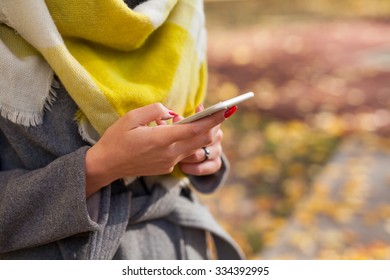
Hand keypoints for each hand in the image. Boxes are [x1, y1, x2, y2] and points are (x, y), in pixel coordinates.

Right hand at [84, 103, 226, 196]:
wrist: (106, 166)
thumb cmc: (116, 139)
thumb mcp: (131, 118)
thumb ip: (155, 111)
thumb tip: (172, 113)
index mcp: (161, 140)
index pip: (195, 129)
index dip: (213, 119)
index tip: (227, 110)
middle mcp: (170, 154)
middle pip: (202, 140)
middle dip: (213, 125)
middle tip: (219, 112)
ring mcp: (169, 162)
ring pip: (195, 147)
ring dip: (200, 134)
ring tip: (194, 119)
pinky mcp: (167, 167)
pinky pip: (184, 152)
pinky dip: (187, 141)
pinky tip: (175, 130)